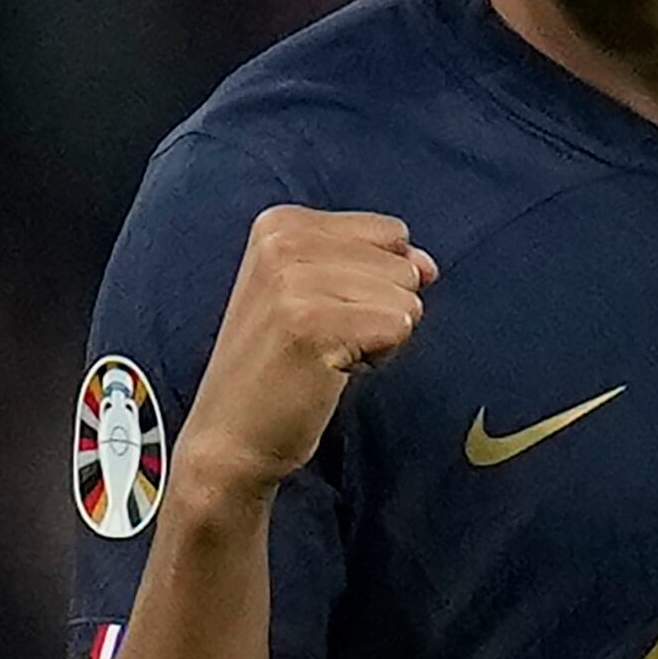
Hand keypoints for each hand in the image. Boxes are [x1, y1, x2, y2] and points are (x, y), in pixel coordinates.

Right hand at [176, 206, 438, 494]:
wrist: (230, 435)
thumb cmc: (277, 367)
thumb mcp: (315, 292)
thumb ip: (374, 265)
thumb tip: (427, 265)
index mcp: (281, 223)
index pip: (391, 233)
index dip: (375, 281)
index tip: (326, 310)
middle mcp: (284, 240)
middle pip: (402, 266)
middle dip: (378, 310)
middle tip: (324, 339)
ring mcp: (294, 279)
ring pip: (405, 298)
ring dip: (378, 337)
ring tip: (325, 354)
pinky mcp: (311, 321)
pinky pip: (397, 327)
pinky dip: (377, 358)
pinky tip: (331, 370)